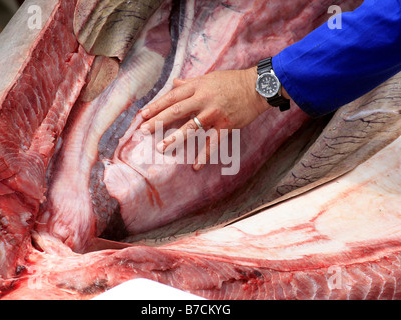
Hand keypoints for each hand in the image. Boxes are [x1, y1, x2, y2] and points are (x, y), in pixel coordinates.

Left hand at [139, 66, 270, 169]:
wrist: (257, 87)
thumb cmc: (232, 81)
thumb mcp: (209, 77)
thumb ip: (190, 83)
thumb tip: (174, 84)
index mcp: (197, 87)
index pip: (172, 97)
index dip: (156, 105)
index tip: (143, 114)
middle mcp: (203, 100)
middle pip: (176, 111)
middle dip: (158, 121)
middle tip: (143, 131)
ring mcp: (214, 114)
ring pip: (191, 127)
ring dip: (175, 138)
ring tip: (161, 147)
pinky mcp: (226, 125)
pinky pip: (213, 142)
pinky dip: (204, 155)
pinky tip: (195, 166)